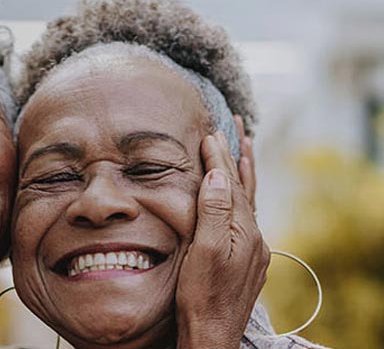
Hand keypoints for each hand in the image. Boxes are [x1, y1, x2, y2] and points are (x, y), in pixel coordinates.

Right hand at [174, 132, 269, 347]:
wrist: (211, 334)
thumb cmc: (201, 296)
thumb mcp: (204, 250)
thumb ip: (214, 211)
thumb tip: (219, 174)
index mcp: (242, 230)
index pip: (231, 183)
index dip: (219, 157)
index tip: (210, 132)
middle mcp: (252, 236)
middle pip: (245, 187)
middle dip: (238, 155)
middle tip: (237, 125)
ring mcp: (251, 249)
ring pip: (246, 202)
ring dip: (243, 174)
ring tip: (243, 149)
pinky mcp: (245, 260)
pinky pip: (243, 217)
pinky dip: (240, 197)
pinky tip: (237, 197)